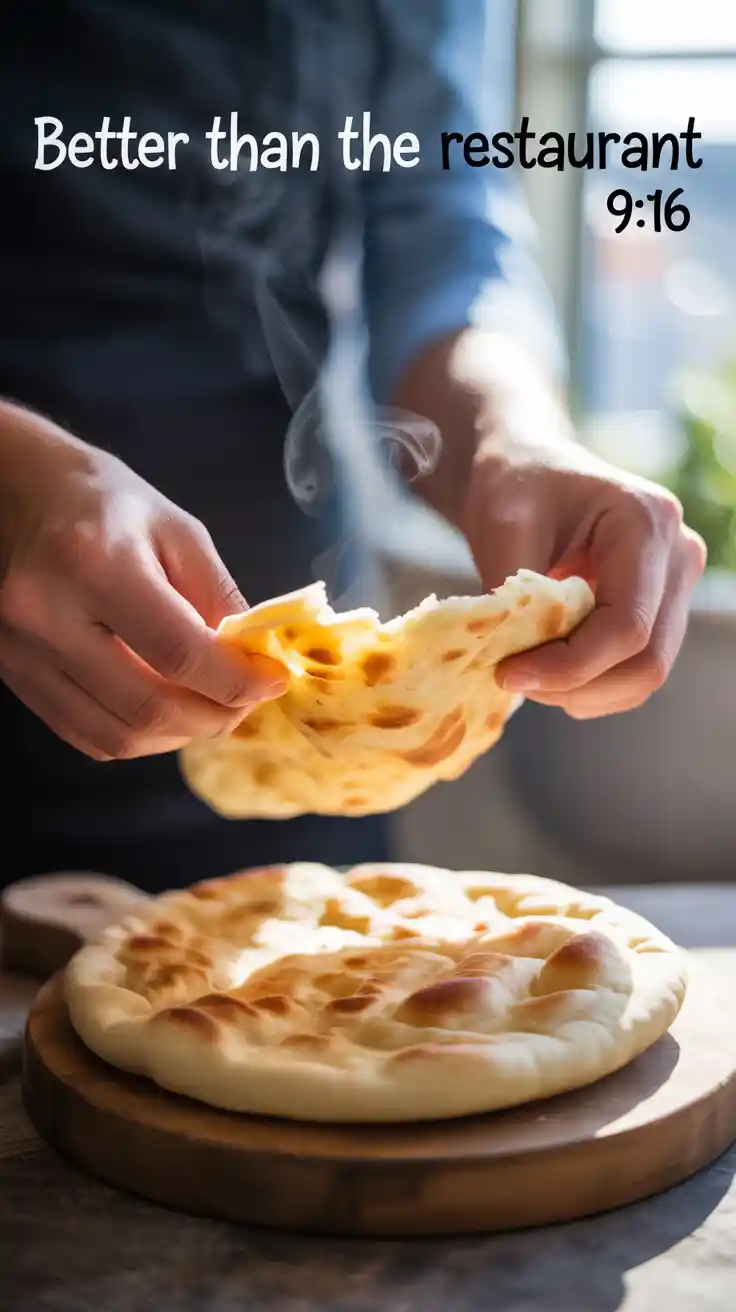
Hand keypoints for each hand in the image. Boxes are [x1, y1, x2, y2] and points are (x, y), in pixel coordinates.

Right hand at [0, 402, 285, 758]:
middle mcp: (47, 616)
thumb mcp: (173, 527)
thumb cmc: (97, 497)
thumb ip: (216, 596)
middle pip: (148, 708)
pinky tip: (162, 711)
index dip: (236, 681)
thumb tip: (254, 660)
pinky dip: (136, 736)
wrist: (11, 492)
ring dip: (177, 736)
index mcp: (92, 564)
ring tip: (207, 708)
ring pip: (116, 737)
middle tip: (246, 702)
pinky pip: (85, 735)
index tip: (273, 681)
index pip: (178, 653)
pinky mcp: (14, 676)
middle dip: (214, 717)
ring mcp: (22, 654)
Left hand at [463, 430, 705, 718]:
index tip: (508, 673)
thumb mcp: (503, 526)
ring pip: (647, 674)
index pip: (625, 625)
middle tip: (514, 680)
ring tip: (528, 676)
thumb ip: (513, 596)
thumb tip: (513, 666)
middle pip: (647, 659)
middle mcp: (679, 554)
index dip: (569, 666)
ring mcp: (677, 583)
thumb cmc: (516, 486)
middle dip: (577, 685)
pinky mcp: (663, 608)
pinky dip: (592, 686)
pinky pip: (637, 669)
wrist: (530, 469)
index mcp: (645, 522)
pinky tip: (549, 671)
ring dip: (584, 693)